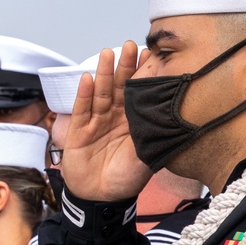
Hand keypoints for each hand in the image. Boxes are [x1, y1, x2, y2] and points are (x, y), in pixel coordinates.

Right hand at [61, 42, 152, 201]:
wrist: (100, 199)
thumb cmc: (125, 179)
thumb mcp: (146, 158)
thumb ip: (152, 135)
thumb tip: (167, 115)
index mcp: (134, 122)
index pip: (139, 93)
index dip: (145, 74)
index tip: (154, 54)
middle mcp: (115, 118)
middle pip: (120, 87)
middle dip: (125, 66)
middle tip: (132, 45)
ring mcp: (96, 123)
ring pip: (100, 93)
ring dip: (104, 73)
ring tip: (108, 53)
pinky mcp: (78, 131)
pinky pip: (82, 110)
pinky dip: (84, 94)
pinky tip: (87, 77)